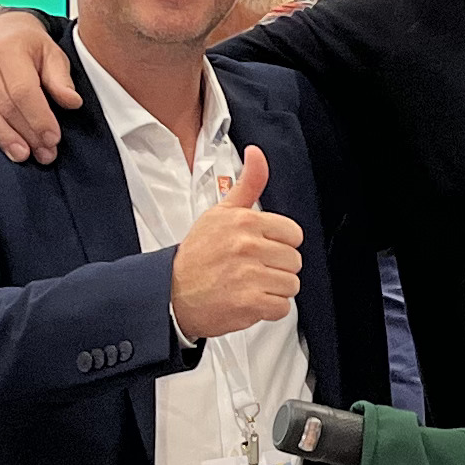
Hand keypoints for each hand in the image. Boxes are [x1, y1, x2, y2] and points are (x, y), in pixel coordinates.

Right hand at [0, 10, 81, 162]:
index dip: (39, 118)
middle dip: (26, 133)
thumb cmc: (28, 46)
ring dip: (2, 136)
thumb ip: (60, 79)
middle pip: (4, 104)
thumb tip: (72, 102)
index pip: (23, 90)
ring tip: (21, 155)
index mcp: (10, 48)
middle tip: (43, 154)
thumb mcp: (51, 54)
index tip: (52, 139)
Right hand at [171, 145, 301, 338]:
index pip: (293, 234)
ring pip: (290, 285)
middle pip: (294, 261)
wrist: (170, 293)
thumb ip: (247, 184)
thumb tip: (256, 154)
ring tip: (250, 286)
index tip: (262, 249)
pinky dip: (268, 310)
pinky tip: (249, 301)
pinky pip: (281, 307)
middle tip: (252, 270)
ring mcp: (249, 275)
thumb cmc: (196, 255)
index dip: (280, 244)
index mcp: (245, 221)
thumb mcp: (220, 213)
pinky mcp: (249, 302)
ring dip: (273, 290)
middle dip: (276, 268)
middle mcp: (248, 246)